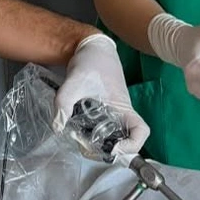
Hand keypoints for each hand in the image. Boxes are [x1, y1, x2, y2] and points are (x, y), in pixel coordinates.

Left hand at [53, 34, 149, 157]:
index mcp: (124, 107)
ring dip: (99, 146)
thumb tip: (58, 126)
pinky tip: (76, 133)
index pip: (141, 131)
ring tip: (80, 142)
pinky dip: (92, 136)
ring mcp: (112, 114)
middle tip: (87, 148)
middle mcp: (121, 114)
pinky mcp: (102, 112)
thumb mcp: (75, 81)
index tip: (113, 147)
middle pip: (126, 142)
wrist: (90, 48)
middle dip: (108, 151)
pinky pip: (102, 131)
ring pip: (113, 138)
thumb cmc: (91, 62)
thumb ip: (64, 102)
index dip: (133, 144)